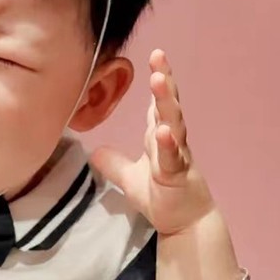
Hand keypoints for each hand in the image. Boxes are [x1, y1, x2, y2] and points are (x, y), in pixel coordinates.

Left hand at [91, 50, 214, 234]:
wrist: (185, 225)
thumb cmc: (162, 197)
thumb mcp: (130, 178)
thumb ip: (114, 163)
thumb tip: (94, 152)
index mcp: (160, 136)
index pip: (158, 103)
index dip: (158, 79)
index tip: (154, 54)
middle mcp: (171, 140)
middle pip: (168, 104)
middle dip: (164, 79)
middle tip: (159, 55)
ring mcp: (177, 156)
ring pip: (173, 123)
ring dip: (167, 102)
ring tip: (160, 81)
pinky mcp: (178, 175)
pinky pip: (172, 157)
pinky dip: (168, 144)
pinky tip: (163, 131)